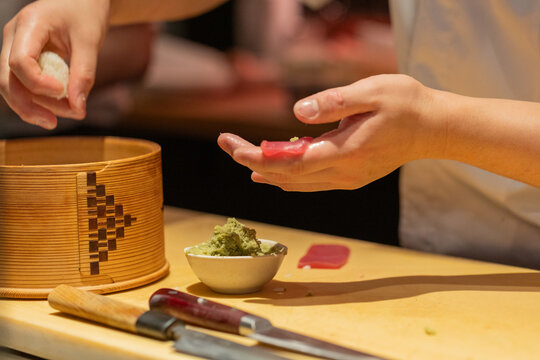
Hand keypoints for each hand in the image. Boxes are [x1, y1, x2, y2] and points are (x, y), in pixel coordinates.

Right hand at [0, 0, 109, 128]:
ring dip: (34, 106)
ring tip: (67, 115)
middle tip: (54, 123)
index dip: (38, 83)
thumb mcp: (90, 41)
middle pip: (6, 79)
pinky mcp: (23, 58)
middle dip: (27, 105)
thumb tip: (78, 109)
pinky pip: (22, 84)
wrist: (83, 0)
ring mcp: (14, 47)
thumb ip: (83, 74)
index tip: (63, 91)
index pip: (19, 62)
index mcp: (28, 24)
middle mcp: (14, 36)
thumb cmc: (86, 12)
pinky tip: (59, 110)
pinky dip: (38, 100)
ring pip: (11, 86)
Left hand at [218, 74, 444, 190]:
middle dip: (252, 160)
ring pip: (297, 182)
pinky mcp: (351, 177)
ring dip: (267, 170)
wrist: (434, 128)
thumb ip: (334, 103)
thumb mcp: (372, 92)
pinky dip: (287, 175)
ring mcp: (348, 178)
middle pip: (287, 175)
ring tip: (242, 156)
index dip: (258, 157)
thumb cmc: (406, 104)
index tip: (232, 147)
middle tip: (226, 143)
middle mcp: (344, 172)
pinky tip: (274, 169)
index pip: (291, 162)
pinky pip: (311, 182)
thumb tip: (296, 113)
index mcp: (346, 151)